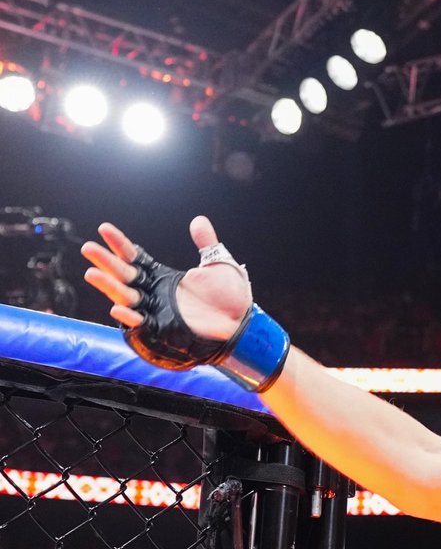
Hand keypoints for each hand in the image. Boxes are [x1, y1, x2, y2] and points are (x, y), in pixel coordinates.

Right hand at [82, 217, 251, 337]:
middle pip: (124, 274)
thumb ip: (206, 243)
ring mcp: (156, 310)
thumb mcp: (218, 264)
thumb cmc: (231, 297)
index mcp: (162, 276)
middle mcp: (154, 292)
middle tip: (88, 248)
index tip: (103, 228)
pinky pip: (141, 323)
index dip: (119, 244)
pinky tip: (116, 307)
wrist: (243, 323)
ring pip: (125, 297)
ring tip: (91, 274)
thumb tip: (199, 220)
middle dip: (106, 262)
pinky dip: (129, 316)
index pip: (135, 257)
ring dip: (108, 286)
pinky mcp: (163, 328)